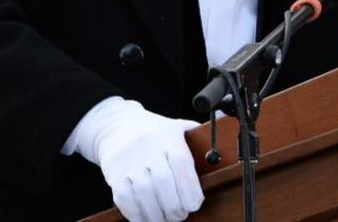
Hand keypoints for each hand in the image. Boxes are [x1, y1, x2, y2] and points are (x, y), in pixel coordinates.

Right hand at [71, 98, 204, 221]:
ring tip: (165, 218)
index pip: (182, 164)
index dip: (190, 189)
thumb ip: (198, 137)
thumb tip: (224, 142)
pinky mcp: (114, 174)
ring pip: (144, 194)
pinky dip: (137, 214)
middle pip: (163, 183)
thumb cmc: (154, 131)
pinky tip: (146, 217)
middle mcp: (148, 148)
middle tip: (181, 215)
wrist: (117, 125)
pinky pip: (125, 200)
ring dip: (157, 214)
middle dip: (175, 206)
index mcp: (168, 137)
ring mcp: (129, 161)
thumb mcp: (177, 127)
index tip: (195, 204)